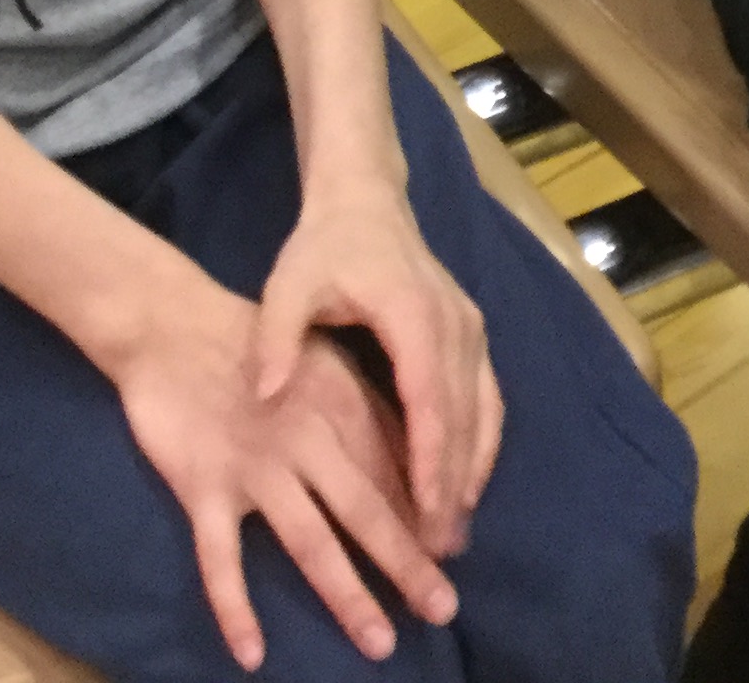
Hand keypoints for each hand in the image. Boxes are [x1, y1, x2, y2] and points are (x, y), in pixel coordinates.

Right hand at [110, 276, 458, 668]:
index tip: (457, 558)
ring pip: (309, 543)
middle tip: (443, 609)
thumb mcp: (324, 363)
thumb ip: (368, 410)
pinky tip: (252, 655)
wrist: (170, 322)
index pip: (394, 470)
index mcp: (340, 405)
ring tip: (379, 642)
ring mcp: (254, 467)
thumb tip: (422, 465)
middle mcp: (305, 440)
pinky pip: (219, 559)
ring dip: (346, 594)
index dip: (428, 516)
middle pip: (365, 513)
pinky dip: (235, 608)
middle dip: (407, 564)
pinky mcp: (203, 486)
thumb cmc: (256, 343)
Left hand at [257, 178, 502, 558]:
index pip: (428, 400)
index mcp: (412, 316)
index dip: (430, 461)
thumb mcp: (288, 284)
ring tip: (453, 533)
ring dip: (472, 473)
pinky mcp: (473, 335)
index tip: (425, 513)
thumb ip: (275, 339)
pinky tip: (466, 487)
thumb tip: (262, 396)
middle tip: (438, 550)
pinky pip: (487, 399)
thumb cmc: (324, 246)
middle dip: (453, 486)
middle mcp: (454, 326)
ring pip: (483, 413)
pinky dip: (480, 446)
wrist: (366, 199)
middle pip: (462, 417)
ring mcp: (470, 330)